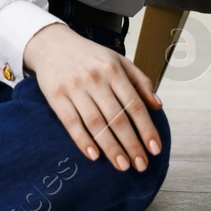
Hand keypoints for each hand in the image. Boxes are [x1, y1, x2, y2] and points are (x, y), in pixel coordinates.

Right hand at [22, 23, 162, 171]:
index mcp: (113, 70)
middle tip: (141, 165)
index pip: (134, 104)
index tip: (155, 149)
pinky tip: (94, 156)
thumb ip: (140, 81)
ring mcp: (74, 88)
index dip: (146, 129)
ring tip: (122, 166)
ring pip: (96, 123)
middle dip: (131, 144)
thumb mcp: (118, 60)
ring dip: (111, 148)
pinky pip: (71, 122)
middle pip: (117, 118)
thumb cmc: (90, 56)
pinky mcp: (56, 96)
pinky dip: (82, 140)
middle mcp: (95, 79)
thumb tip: (158, 106)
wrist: (52, 44)